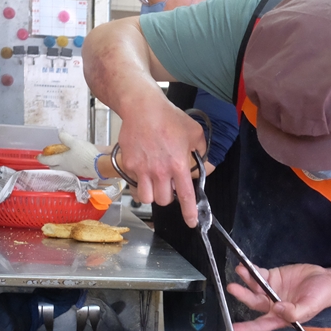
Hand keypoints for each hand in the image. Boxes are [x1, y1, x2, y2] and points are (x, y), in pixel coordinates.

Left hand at [37, 132, 99, 177]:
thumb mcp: (75, 142)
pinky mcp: (80, 172)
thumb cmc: (85, 154)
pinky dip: (68, 165)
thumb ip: (66, 138)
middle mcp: (65, 167)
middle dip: (50, 163)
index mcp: (61, 160)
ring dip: (59, 165)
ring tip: (61, 158)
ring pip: (61, 169)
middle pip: (53, 167)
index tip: (39, 156)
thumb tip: (60, 134)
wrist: (98, 166)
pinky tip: (73, 161)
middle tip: (49, 158)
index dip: (42, 158)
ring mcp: (73, 171)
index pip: (47, 160)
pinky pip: (70, 169)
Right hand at [115, 103, 206, 226]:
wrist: (142, 107)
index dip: (189, 213)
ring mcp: (142, 169)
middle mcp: (160, 171)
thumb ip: (200, 149)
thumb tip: (201, 158)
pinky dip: (139, 179)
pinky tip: (143, 165)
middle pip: (164, 201)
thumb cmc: (168, 117)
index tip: (192, 222)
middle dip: (168, 197)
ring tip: (154, 182)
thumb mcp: (194, 131)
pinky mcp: (129, 164)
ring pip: (147, 198)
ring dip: (152, 193)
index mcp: (178, 165)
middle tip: (169, 186)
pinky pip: (134, 181)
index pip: (185, 196)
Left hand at [227, 263, 330, 330]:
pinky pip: (260, 274)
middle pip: (254, 302)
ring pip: (254, 286)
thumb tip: (277, 309)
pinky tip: (247, 266)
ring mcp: (271, 290)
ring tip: (241, 270)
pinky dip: (253, 270)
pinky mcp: (273, 277)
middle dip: (243, 295)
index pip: (260, 325)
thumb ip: (294, 311)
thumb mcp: (309, 307)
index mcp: (280, 317)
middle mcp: (272, 305)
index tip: (233, 329)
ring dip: (246, 279)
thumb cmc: (320, 298)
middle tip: (233, 288)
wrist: (327, 281)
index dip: (247, 328)